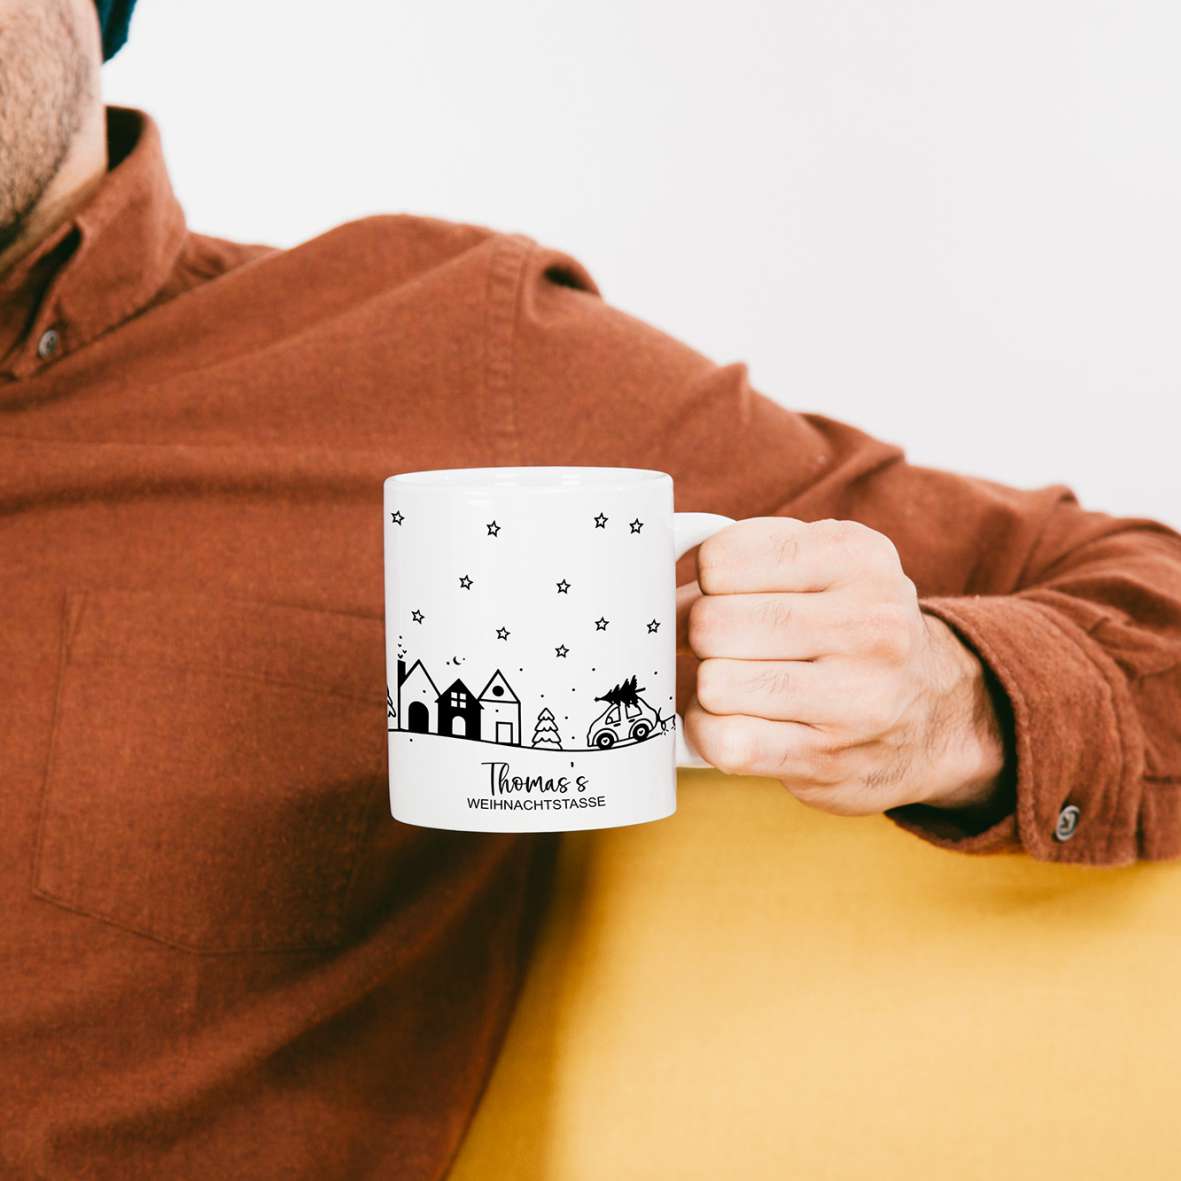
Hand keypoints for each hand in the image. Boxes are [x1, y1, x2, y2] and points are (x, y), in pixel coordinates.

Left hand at [680, 517, 1005, 815]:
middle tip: (719, 644)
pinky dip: (708, 731)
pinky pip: (726, 742)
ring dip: (705, 687)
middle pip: (713, 625)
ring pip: (714, 684)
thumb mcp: (827, 565)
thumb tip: (657, 586)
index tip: (718, 593)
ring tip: (732, 681)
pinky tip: (730, 720)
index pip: (724, 559)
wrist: (937, 716)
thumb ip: (751, 555)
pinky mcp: (829, 759)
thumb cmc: (854, 630)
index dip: (702, 581)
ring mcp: (855, 698)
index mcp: (858, 557)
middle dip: (699, 636)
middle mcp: (869, 624)